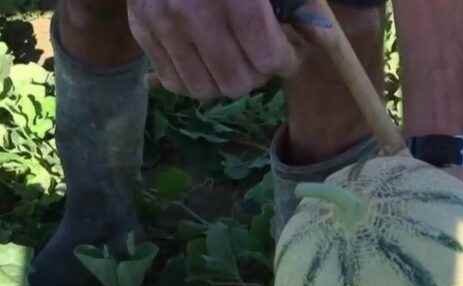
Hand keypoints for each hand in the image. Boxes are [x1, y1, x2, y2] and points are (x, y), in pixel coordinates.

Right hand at [127, 0, 299, 99]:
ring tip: (233, 60)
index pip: (267, 59)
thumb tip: (313, 38)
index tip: (286, 54)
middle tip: (259, 58)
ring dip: (225, 81)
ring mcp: (161, 22)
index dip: (285, 62)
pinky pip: (173, 82)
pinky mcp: (140, 28)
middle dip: (256, 75)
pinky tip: (206, 62)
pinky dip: (195, 79)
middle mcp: (193, 12)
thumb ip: (293, 4)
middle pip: (236, 82)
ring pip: (204, 90)